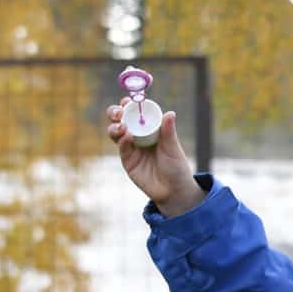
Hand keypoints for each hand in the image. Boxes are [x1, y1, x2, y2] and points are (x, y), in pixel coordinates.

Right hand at [105, 104, 202, 218]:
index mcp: (150, 129)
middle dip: (116, 112)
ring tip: (122, 127)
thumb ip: (169, 132)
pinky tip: (127, 136)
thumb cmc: (176, 167)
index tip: (128, 101)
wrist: (173, 191)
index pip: (137, 112)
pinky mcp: (127, 160)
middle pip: (121, 119)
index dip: (131, 105)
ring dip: (116, 126)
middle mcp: (138, 135)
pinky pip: (122, 147)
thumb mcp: (173, 148)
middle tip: (119, 112)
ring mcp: (131, 147)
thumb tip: (170, 113)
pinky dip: (122, 140)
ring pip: (116, 132)